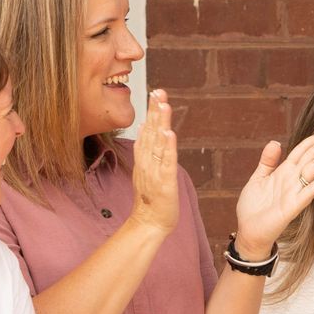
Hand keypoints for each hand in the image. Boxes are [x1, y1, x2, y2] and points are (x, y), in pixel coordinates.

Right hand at [129, 91, 179, 235]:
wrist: (149, 222)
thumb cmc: (151, 197)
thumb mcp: (147, 167)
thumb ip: (145, 148)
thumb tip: (144, 125)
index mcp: (144, 157)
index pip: (147, 129)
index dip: (151, 110)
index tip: (155, 92)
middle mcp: (147, 161)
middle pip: (151, 132)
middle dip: (154, 110)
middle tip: (158, 91)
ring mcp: (155, 171)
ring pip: (158, 143)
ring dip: (160, 123)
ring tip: (163, 105)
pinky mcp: (164, 182)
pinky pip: (166, 162)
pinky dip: (167, 148)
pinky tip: (169, 134)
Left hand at [232, 124, 313, 258]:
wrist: (249, 231)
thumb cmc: (253, 207)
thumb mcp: (258, 178)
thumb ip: (268, 161)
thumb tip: (275, 142)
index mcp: (284, 171)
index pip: (303, 150)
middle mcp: (293, 179)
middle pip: (313, 156)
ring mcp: (295, 192)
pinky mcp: (293, 206)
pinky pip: (310, 191)